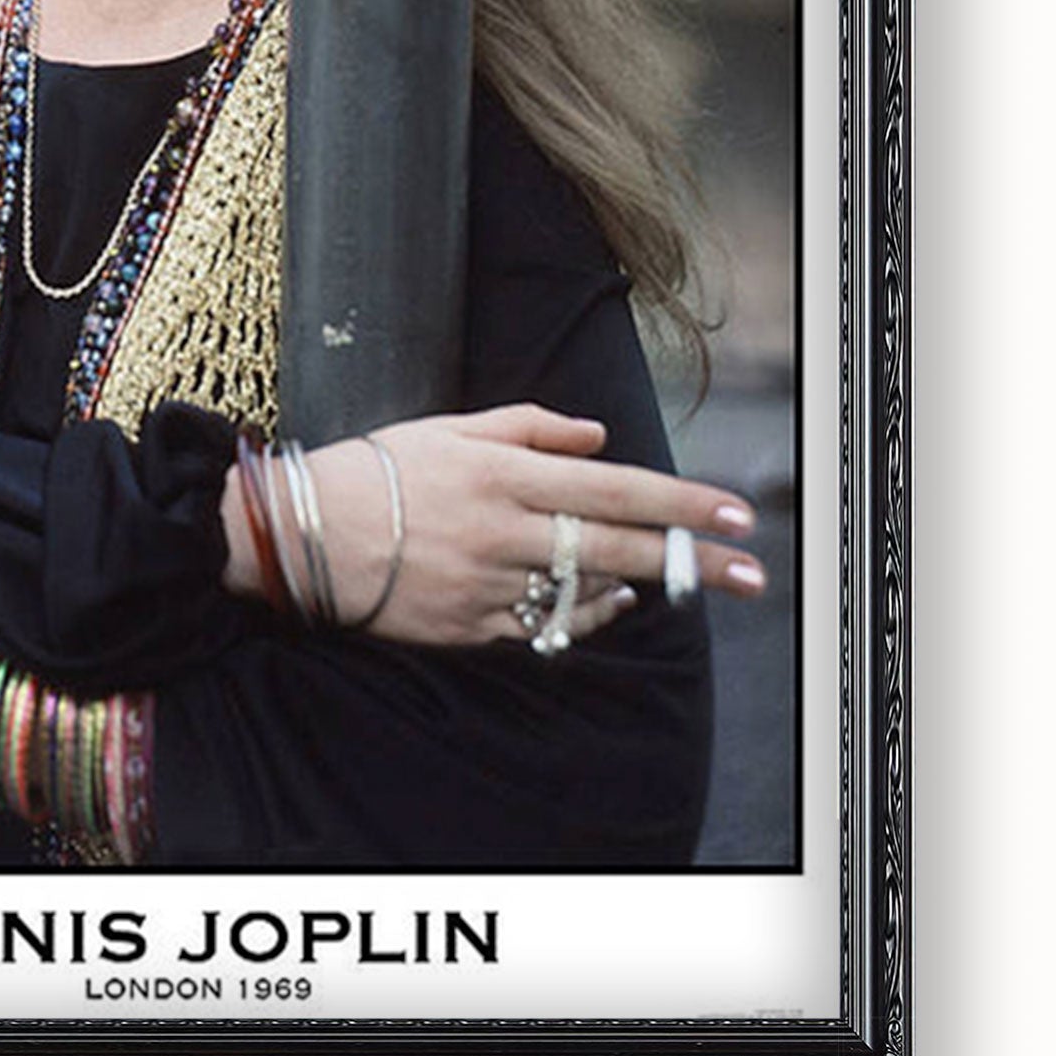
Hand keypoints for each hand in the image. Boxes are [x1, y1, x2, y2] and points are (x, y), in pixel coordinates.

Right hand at [227, 403, 764, 649]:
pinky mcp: (471, 627)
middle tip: (750, 573)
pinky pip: (546, 628)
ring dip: (637, 587)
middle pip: (618, 546)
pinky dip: (583, 616)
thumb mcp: (451, 427)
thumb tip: (599, 438)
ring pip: (586, 592)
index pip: (613, 488)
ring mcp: (489, 584)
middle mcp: (504, 528)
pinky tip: (606, 603)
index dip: (679, 502)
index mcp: (503, 472)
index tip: (732, 512)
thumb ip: (531, 427)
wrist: (305, 534)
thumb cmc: (378, 469)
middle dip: (692, 560)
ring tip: (673, 581)